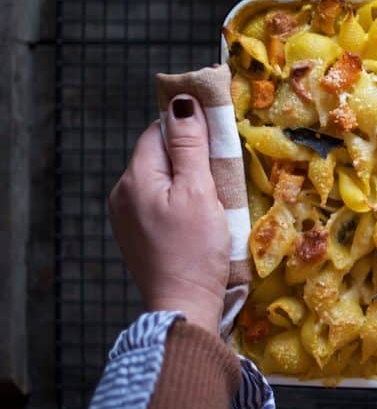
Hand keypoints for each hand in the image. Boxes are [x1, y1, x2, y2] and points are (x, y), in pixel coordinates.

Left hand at [109, 95, 229, 333]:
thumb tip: (182, 103)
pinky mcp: (138, 236)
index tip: (217, 134)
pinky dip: (180, 200)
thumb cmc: (195, 249)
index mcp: (135, 178)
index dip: (188, 127)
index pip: (158, 131)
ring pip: (160, 180)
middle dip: (189, 155)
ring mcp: (127, 217)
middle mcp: (122, 194)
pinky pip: (158, 202)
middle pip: (158, 155)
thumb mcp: (198, 191)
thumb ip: (190, 146)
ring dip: (186, 179)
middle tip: (222, 169)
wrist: (183, 306)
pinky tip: (199, 217)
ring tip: (214, 195)